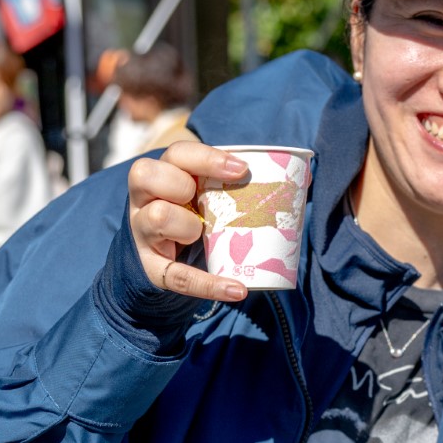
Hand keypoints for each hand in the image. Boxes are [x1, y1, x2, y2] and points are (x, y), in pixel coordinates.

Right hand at [128, 141, 250, 302]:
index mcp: (162, 173)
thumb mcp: (205, 195)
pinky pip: (176, 276)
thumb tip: (300, 179)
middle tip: (202, 201)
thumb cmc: (195, 216)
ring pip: (156, 217)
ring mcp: (142, 232)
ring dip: (187, 226)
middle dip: (179, 184)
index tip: (242, 170)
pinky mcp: (151, 267)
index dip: (206, 158)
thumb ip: (234, 184)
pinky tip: (237, 290)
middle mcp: (144, 199)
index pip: (177, 153)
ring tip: (201, 234)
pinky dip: (209, 284)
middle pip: (146, 175)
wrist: (164, 261)